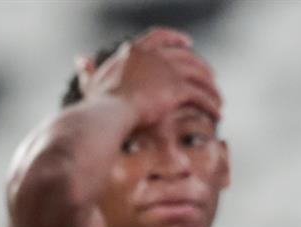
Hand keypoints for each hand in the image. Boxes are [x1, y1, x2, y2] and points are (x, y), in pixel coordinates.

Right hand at [78, 27, 221, 126]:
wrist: (108, 114)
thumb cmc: (98, 105)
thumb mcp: (92, 82)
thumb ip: (90, 70)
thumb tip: (82, 59)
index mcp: (134, 52)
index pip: (158, 37)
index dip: (175, 38)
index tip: (187, 42)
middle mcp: (152, 56)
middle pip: (185, 56)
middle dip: (202, 66)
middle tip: (212, 77)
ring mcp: (165, 70)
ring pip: (198, 75)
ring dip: (211, 88)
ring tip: (218, 101)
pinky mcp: (176, 89)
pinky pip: (201, 95)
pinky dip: (211, 104)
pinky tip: (217, 114)